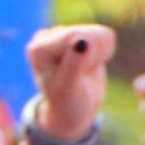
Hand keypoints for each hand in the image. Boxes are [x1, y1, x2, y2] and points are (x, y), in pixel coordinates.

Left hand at [23, 23, 116, 144]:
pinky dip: (104, 53)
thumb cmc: (67, 102)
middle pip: (89, 33)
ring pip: (100, 34)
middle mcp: (46, 37)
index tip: (75, 76)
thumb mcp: (68, 87)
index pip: (75, 37)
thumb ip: (74, 63)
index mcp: (37, 48)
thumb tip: (84, 39)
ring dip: (99, 56)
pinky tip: (89, 65)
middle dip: (93, 57)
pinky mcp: (79, 33)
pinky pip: (106, 35)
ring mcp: (63, 34)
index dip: (85, 58)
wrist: (74, 110)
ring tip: (84, 71)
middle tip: (80, 75)